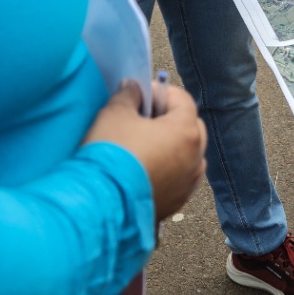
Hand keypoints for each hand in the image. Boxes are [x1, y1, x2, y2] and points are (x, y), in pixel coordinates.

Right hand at [82, 81, 206, 220]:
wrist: (98, 206)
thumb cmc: (110, 155)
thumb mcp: (114, 113)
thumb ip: (128, 94)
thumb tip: (134, 88)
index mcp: (186, 132)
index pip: (182, 100)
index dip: (160, 91)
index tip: (140, 93)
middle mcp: (194, 159)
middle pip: (190, 127)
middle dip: (169, 118)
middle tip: (142, 118)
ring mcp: (187, 185)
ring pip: (186, 156)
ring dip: (170, 146)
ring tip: (142, 145)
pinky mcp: (175, 204)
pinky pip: (177, 180)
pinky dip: (166, 171)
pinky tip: (142, 170)